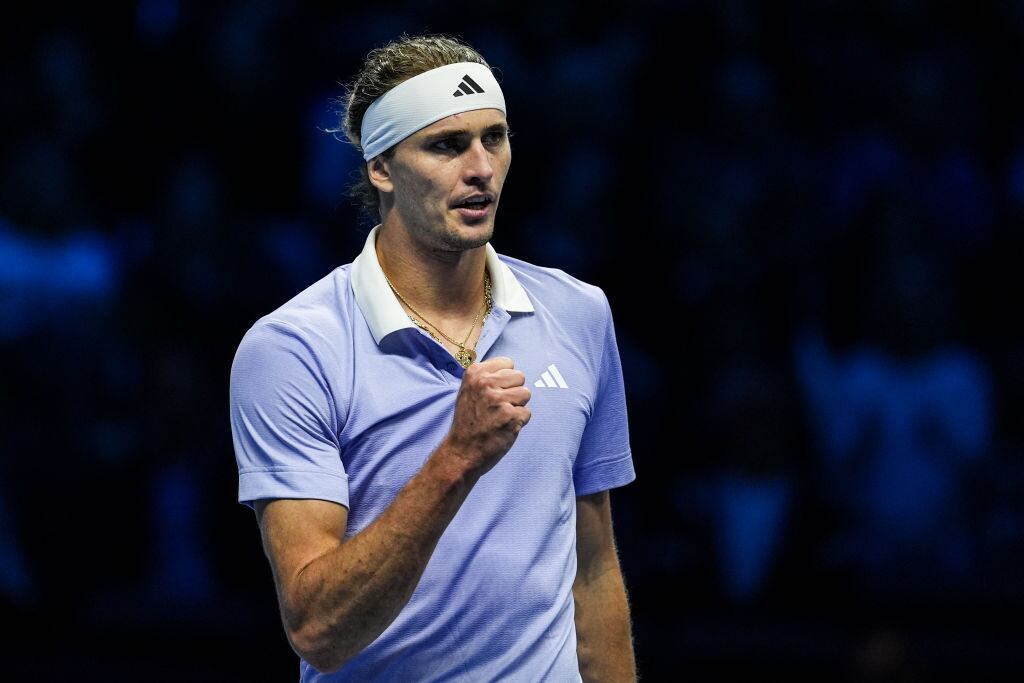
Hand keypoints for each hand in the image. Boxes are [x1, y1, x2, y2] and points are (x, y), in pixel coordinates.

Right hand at [443, 356, 531, 477]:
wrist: (461, 451)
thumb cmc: (469, 420)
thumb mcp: (469, 390)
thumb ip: (488, 376)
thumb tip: (512, 368)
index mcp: (475, 373)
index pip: (508, 363)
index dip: (505, 379)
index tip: (494, 392)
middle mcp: (485, 383)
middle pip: (520, 376)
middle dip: (513, 391)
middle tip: (498, 407)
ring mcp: (498, 400)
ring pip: (526, 393)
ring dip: (517, 407)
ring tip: (500, 416)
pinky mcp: (510, 417)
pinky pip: (527, 413)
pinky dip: (518, 422)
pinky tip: (503, 427)